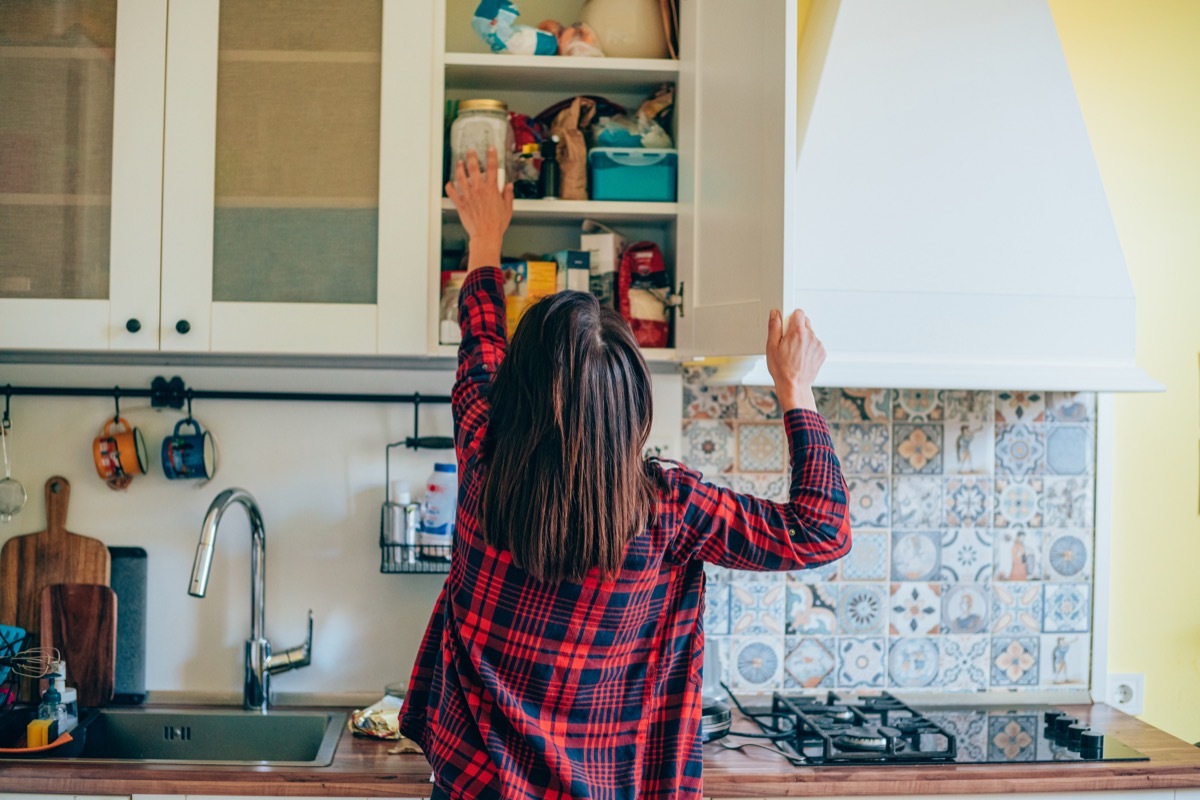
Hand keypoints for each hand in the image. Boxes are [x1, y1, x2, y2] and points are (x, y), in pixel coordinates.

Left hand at [445, 146, 513, 270]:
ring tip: (459, 163)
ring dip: (459, 168)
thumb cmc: (497, 224)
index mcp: (491, 189)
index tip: (490, 149)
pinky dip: (449, 187)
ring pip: (461, 177)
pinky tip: (449, 183)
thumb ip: (508, 195)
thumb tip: (509, 186)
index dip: (492, 156)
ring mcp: (468, 196)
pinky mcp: (461, 204)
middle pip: (474, 168)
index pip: (492, 168)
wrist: (486, 235)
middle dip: (472, 157)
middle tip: (470, 151)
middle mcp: (479, 190)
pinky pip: (452, 193)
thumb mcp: (508, 208)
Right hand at [765, 309, 824, 411]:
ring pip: (810, 334)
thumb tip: (775, 314)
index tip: (785, 325)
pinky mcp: (822, 353)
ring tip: (793, 352)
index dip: (790, 317)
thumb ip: (774, 327)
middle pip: (805, 322)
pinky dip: (809, 347)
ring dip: (803, 338)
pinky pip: (815, 344)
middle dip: (796, 328)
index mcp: (798, 332)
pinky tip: (800, 357)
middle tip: (787, 341)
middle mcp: (810, 336)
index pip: (798, 312)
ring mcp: (818, 345)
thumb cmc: (782, 370)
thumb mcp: (771, 347)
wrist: (794, 386)